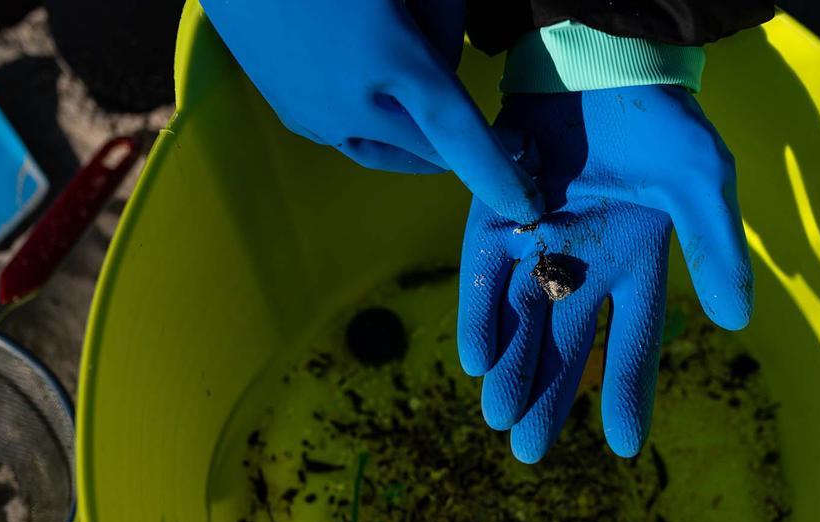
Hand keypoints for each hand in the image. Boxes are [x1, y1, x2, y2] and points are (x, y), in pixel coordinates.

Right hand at [200, 0, 542, 223]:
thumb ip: (442, 18)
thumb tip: (448, 67)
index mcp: (389, 57)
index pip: (458, 131)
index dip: (496, 173)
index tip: (528, 205)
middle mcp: (350, 102)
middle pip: (431, 146)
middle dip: (468, 144)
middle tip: (506, 141)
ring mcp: (314, 114)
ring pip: (390, 152)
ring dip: (424, 148)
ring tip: (446, 133)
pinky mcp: (291, 114)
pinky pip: (353, 140)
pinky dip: (384, 133)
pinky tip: (389, 110)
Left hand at [458, 85, 751, 462]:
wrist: (597, 59)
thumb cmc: (657, 120)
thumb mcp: (701, 182)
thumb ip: (717, 249)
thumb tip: (736, 322)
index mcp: (635, 265)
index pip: (632, 343)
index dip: (627, 393)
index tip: (622, 447)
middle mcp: (582, 266)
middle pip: (564, 346)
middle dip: (548, 397)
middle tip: (529, 451)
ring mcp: (536, 245)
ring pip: (520, 320)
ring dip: (510, 368)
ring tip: (500, 418)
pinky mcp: (495, 220)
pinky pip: (485, 276)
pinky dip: (481, 313)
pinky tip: (476, 359)